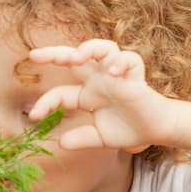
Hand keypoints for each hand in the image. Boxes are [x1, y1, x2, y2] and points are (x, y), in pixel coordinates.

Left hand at [28, 39, 174, 151]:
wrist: (156, 131)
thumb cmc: (127, 129)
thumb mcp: (100, 137)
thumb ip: (82, 138)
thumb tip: (61, 143)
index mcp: (86, 93)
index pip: (60, 93)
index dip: (45, 103)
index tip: (34, 116)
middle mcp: (98, 80)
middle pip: (75, 58)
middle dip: (54, 53)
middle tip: (35, 55)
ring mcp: (117, 76)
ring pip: (103, 48)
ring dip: (89, 48)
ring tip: (77, 57)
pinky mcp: (136, 77)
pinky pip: (131, 60)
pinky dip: (122, 62)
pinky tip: (114, 72)